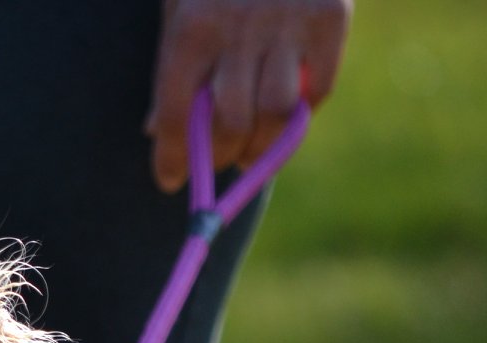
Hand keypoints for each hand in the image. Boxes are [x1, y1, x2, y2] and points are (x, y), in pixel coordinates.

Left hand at [147, 0, 350, 189]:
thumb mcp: (181, 7)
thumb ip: (173, 68)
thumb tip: (156, 131)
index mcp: (190, 28)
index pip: (177, 114)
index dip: (173, 157)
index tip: (170, 181)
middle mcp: (237, 27)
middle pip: (230, 123)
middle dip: (220, 156)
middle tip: (219, 162)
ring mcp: (287, 23)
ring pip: (276, 115)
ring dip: (262, 147)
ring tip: (251, 150)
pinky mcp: (330, 19)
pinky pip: (318, 90)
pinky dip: (303, 113)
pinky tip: (289, 112)